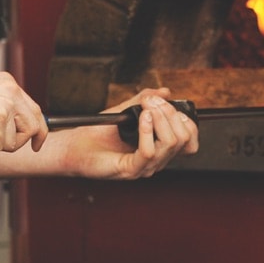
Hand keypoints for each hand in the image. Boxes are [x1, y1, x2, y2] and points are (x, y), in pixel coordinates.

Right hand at [0, 72, 47, 153]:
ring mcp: (6, 104)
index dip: (37, 126)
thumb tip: (16, 126)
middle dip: (31, 140)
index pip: (33, 107)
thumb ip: (1, 106)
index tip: (38, 139)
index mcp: (7, 82)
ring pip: (16, 140)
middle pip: (34, 124)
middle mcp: (11, 90)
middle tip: (35, 149)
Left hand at [60, 88, 199, 179]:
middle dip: (171, 113)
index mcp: (159, 148)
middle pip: (184, 139)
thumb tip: (166, 92)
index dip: (185, 119)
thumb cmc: (97, 131)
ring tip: (146, 108)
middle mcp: (156, 160)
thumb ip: (145, 100)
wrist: (73, 146)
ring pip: (170, 143)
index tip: (165, 101)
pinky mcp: (130, 170)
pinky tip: (142, 118)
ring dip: (161, 118)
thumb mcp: (125, 110)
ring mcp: (144, 167)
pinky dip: (148, 131)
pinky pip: (149, 152)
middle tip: (152, 101)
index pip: (190, 140)